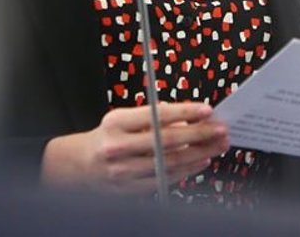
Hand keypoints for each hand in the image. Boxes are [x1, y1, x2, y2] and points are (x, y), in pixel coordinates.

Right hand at [40, 101, 229, 194]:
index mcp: (116, 123)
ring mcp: (123, 171)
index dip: (185, 112)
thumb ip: (151, 118)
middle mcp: (118, 147)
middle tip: (220, 129)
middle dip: (200, 135)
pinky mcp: (129, 189)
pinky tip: (200, 162)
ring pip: (169, 163)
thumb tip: (187, 120)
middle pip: (167, 141)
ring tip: (217, 145)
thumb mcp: (121, 119)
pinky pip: (164, 180)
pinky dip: (186, 171)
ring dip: (199, 154)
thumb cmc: (106, 137)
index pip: (157, 115)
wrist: (79, 165)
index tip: (207, 110)